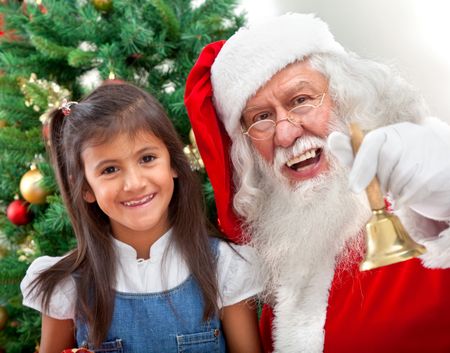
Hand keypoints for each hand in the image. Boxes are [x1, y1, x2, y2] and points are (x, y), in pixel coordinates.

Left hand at [327, 118, 449, 219]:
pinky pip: (412, 191)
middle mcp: (409, 136)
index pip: (372, 142)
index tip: (353, 188)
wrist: (435, 167)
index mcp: (390, 132)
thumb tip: (332, 139)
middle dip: (378, 180)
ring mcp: (425, 152)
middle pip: (385, 161)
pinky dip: (403, 199)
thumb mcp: (373, 157)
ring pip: (398, 178)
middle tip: (380, 186)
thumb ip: (351, 153)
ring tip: (394, 187)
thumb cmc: (395, 164)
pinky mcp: (434, 173)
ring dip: (391, 190)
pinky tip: (404, 194)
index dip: (360, 166)